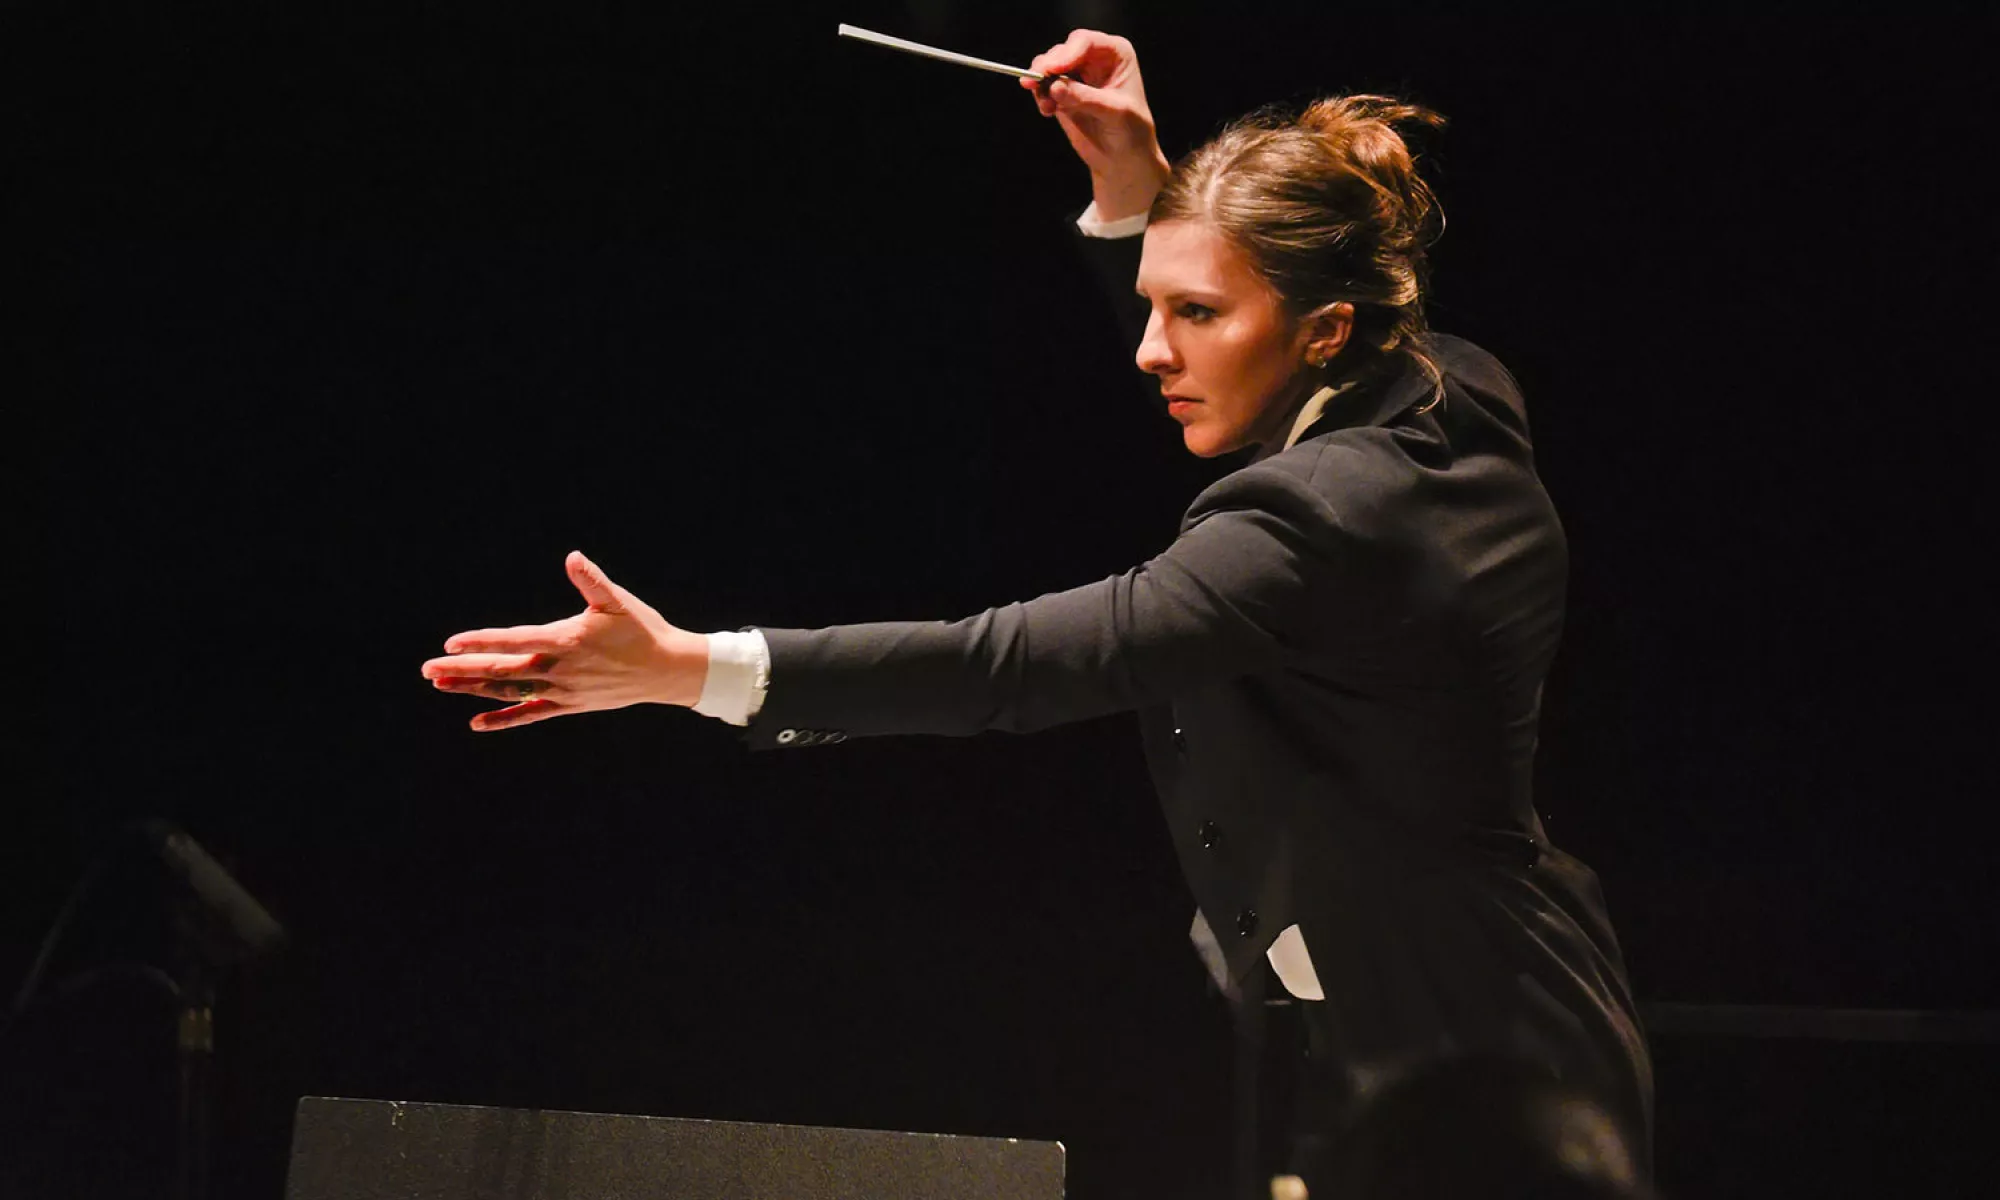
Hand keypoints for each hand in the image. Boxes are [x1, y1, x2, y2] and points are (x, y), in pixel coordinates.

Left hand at [421, 551, 707, 731]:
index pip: (514, 642)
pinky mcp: (569, 705)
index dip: (481, 642)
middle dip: (462, 669)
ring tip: (440, 685)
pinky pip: (530, 714)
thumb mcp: (617, 600)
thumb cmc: (642, 629)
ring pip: (509, 692)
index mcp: (566, 641)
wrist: (667, 670)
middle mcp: (559, 670)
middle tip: (427, 669)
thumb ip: (591, 580)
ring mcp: (562, 691)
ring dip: (473, 689)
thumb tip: (573, 558)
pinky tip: (476, 723)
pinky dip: (503, 719)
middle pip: (501, 671)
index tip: (451, 643)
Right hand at [1021, 29, 1171, 220]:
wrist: (1123, 159)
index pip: (1085, 42)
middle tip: (1034, 83)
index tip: (1052, 70)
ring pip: (1048, 67)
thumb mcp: (1114, 113)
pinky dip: (1040, 96)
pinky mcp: (1062, 92)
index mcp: (1115, 53)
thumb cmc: (1131, 132)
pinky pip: (1043, 86)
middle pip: (1062, 51)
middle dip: (1047, 67)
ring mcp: (1076, 75)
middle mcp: (1094, 58)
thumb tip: (1054, 87)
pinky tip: (1047, 111)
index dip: (1066, 54)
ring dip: (1041, 83)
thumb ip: (1085, 98)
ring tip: (1047, 106)